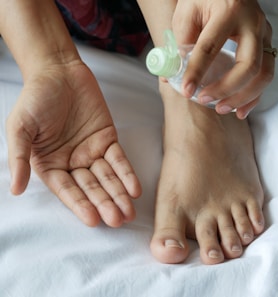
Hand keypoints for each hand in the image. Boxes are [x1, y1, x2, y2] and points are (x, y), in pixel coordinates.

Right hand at [6, 61, 141, 226]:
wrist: (59, 72)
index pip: (67, 190)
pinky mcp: (108, 140)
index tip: (92, 220)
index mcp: (50, 165)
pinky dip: (126, 173)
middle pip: (91, 187)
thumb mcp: (21, 127)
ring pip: (107, 177)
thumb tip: (15, 190)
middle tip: (117, 220)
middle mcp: (72, 162)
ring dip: (119, 194)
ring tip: (129, 211)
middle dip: (104, 203)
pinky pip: (119, 159)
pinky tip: (135, 188)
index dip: (79, 205)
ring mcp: (92, 152)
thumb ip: (20, 158)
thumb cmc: (36, 98)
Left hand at [172, 0, 274, 118]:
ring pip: (263, 73)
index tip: (186, 91)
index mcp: (228, 11)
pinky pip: (266, 75)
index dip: (196, 72)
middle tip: (204, 100)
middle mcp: (252, 22)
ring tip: (220, 108)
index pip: (210, 47)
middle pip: (247, 65)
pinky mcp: (266, 45)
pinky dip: (254, 96)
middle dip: (225, 89)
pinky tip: (239, 110)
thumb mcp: (186, 14)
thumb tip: (170, 78)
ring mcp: (264, 34)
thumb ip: (178, 44)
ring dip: (242, 97)